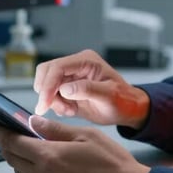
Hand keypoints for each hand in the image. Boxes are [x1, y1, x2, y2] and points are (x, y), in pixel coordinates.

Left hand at [0, 116, 149, 172]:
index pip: (13, 142)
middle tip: (10, 135)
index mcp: (50, 157)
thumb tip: (33, 122)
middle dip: (9, 145)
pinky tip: (50, 170)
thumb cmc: (112, 163)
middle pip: (13, 159)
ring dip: (23, 161)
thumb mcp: (85, 135)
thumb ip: (55, 129)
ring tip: (37, 151)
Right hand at [33, 49, 149, 129]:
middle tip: (59, 109)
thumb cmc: (123, 100)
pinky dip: (56, 105)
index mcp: (86, 61)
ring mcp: (71, 76)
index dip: (48, 85)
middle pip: (47, 72)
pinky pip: (52, 95)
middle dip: (47, 93)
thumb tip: (64, 88)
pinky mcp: (68, 87)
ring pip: (47, 85)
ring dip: (53, 101)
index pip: (58, 67)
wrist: (127, 109)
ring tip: (71, 110)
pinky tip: (71, 110)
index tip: (45, 104)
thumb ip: (87, 90)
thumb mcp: (109, 96)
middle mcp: (76, 65)